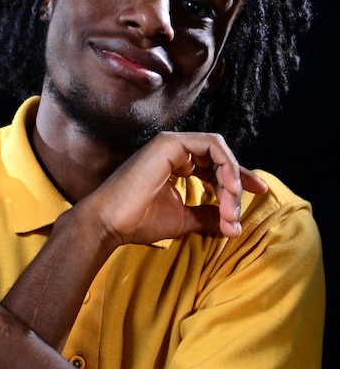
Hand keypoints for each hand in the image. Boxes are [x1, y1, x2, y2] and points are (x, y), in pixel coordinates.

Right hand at [82, 131, 266, 246]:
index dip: (238, 180)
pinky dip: (226, 166)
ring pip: (219, 150)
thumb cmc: (138, 222)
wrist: (110, 224)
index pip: (215, 165)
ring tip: (232, 207)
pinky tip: (230, 189)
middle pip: (220, 158)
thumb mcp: (183, 219)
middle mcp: (174, 149)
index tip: (258, 194)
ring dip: (232, 179)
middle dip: (237, 186)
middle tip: (236, 215)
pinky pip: (212, 147)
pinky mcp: (170, 143)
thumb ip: (208, 215)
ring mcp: (171, 143)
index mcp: (175, 163)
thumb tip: (232, 224)